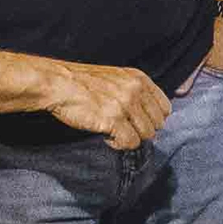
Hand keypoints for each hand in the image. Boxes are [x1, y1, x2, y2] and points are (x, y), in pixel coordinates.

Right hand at [47, 62, 170, 147]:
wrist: (57, 83)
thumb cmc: (82, 83)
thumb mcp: (116, 78)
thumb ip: (134, 92)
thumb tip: (149, 116)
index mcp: (139, 78)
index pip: (165, 108)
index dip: (152, 119)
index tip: (137, 123)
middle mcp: (136, 90)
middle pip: (156, 125)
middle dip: (140, 130)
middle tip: (121, 128)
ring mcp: (126, 105)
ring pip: (144, 136)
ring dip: (128, 138)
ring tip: (112, 131)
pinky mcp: (114, 120)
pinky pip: (129, 143)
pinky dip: (118, 145)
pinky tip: (106, 137)